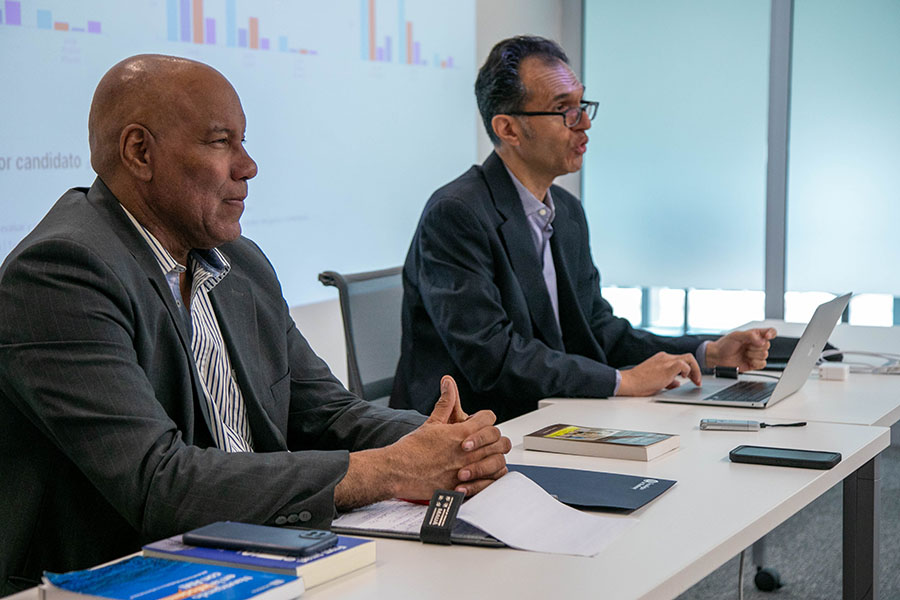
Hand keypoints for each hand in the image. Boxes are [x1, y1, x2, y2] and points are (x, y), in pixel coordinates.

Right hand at [335, 376, 510, 508]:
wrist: (396, 472)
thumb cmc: (411, 449)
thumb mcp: (431, 422)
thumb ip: (445, 403)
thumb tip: (448, 383)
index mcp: (461, 433)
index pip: (489, 419)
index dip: (485, 418)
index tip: (480, 422)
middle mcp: (467, 452)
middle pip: (499, 440)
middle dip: (494, 438)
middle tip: (486, 440)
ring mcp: (467, 471)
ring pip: (498, 462)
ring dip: (494, 458)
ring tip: (486, 456)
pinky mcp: (463, 487)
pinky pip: (489, 484)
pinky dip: (490, 478)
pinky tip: (484, 474)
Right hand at [616, 352, 701, 395]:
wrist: (630, 382)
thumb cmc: (639, 383)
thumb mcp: (657, 381)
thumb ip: (668, 380)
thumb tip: (677, 383)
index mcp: (662, 358)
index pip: (681, 360)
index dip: (689, 370)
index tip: (691, 378)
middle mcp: (665, 357)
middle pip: (688, 357)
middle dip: (696, 369)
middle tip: (697, 381)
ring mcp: (666, 361)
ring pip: (689, 358)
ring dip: (695, 370)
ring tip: (695, 381)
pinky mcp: (667, 367)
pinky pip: (684, 365)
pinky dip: (688, 371)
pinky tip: (685, 379)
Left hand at [706, 328, 776, 371]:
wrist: (718, 357)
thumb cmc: (724, 345)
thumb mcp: (736, 336)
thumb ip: (750, 336)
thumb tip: (761, 340)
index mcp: (754, 335)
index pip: (770, 332)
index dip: (771, 334)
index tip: (766, 336)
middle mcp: (756, 344)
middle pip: (767, 345)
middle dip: (755, 347)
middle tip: (745, 347)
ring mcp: (756, 354)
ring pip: (765, 355)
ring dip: (753, 355)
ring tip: (744, 354)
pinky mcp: (755, 364)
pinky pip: (763, 364)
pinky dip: (755, 363)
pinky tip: (748, 360)